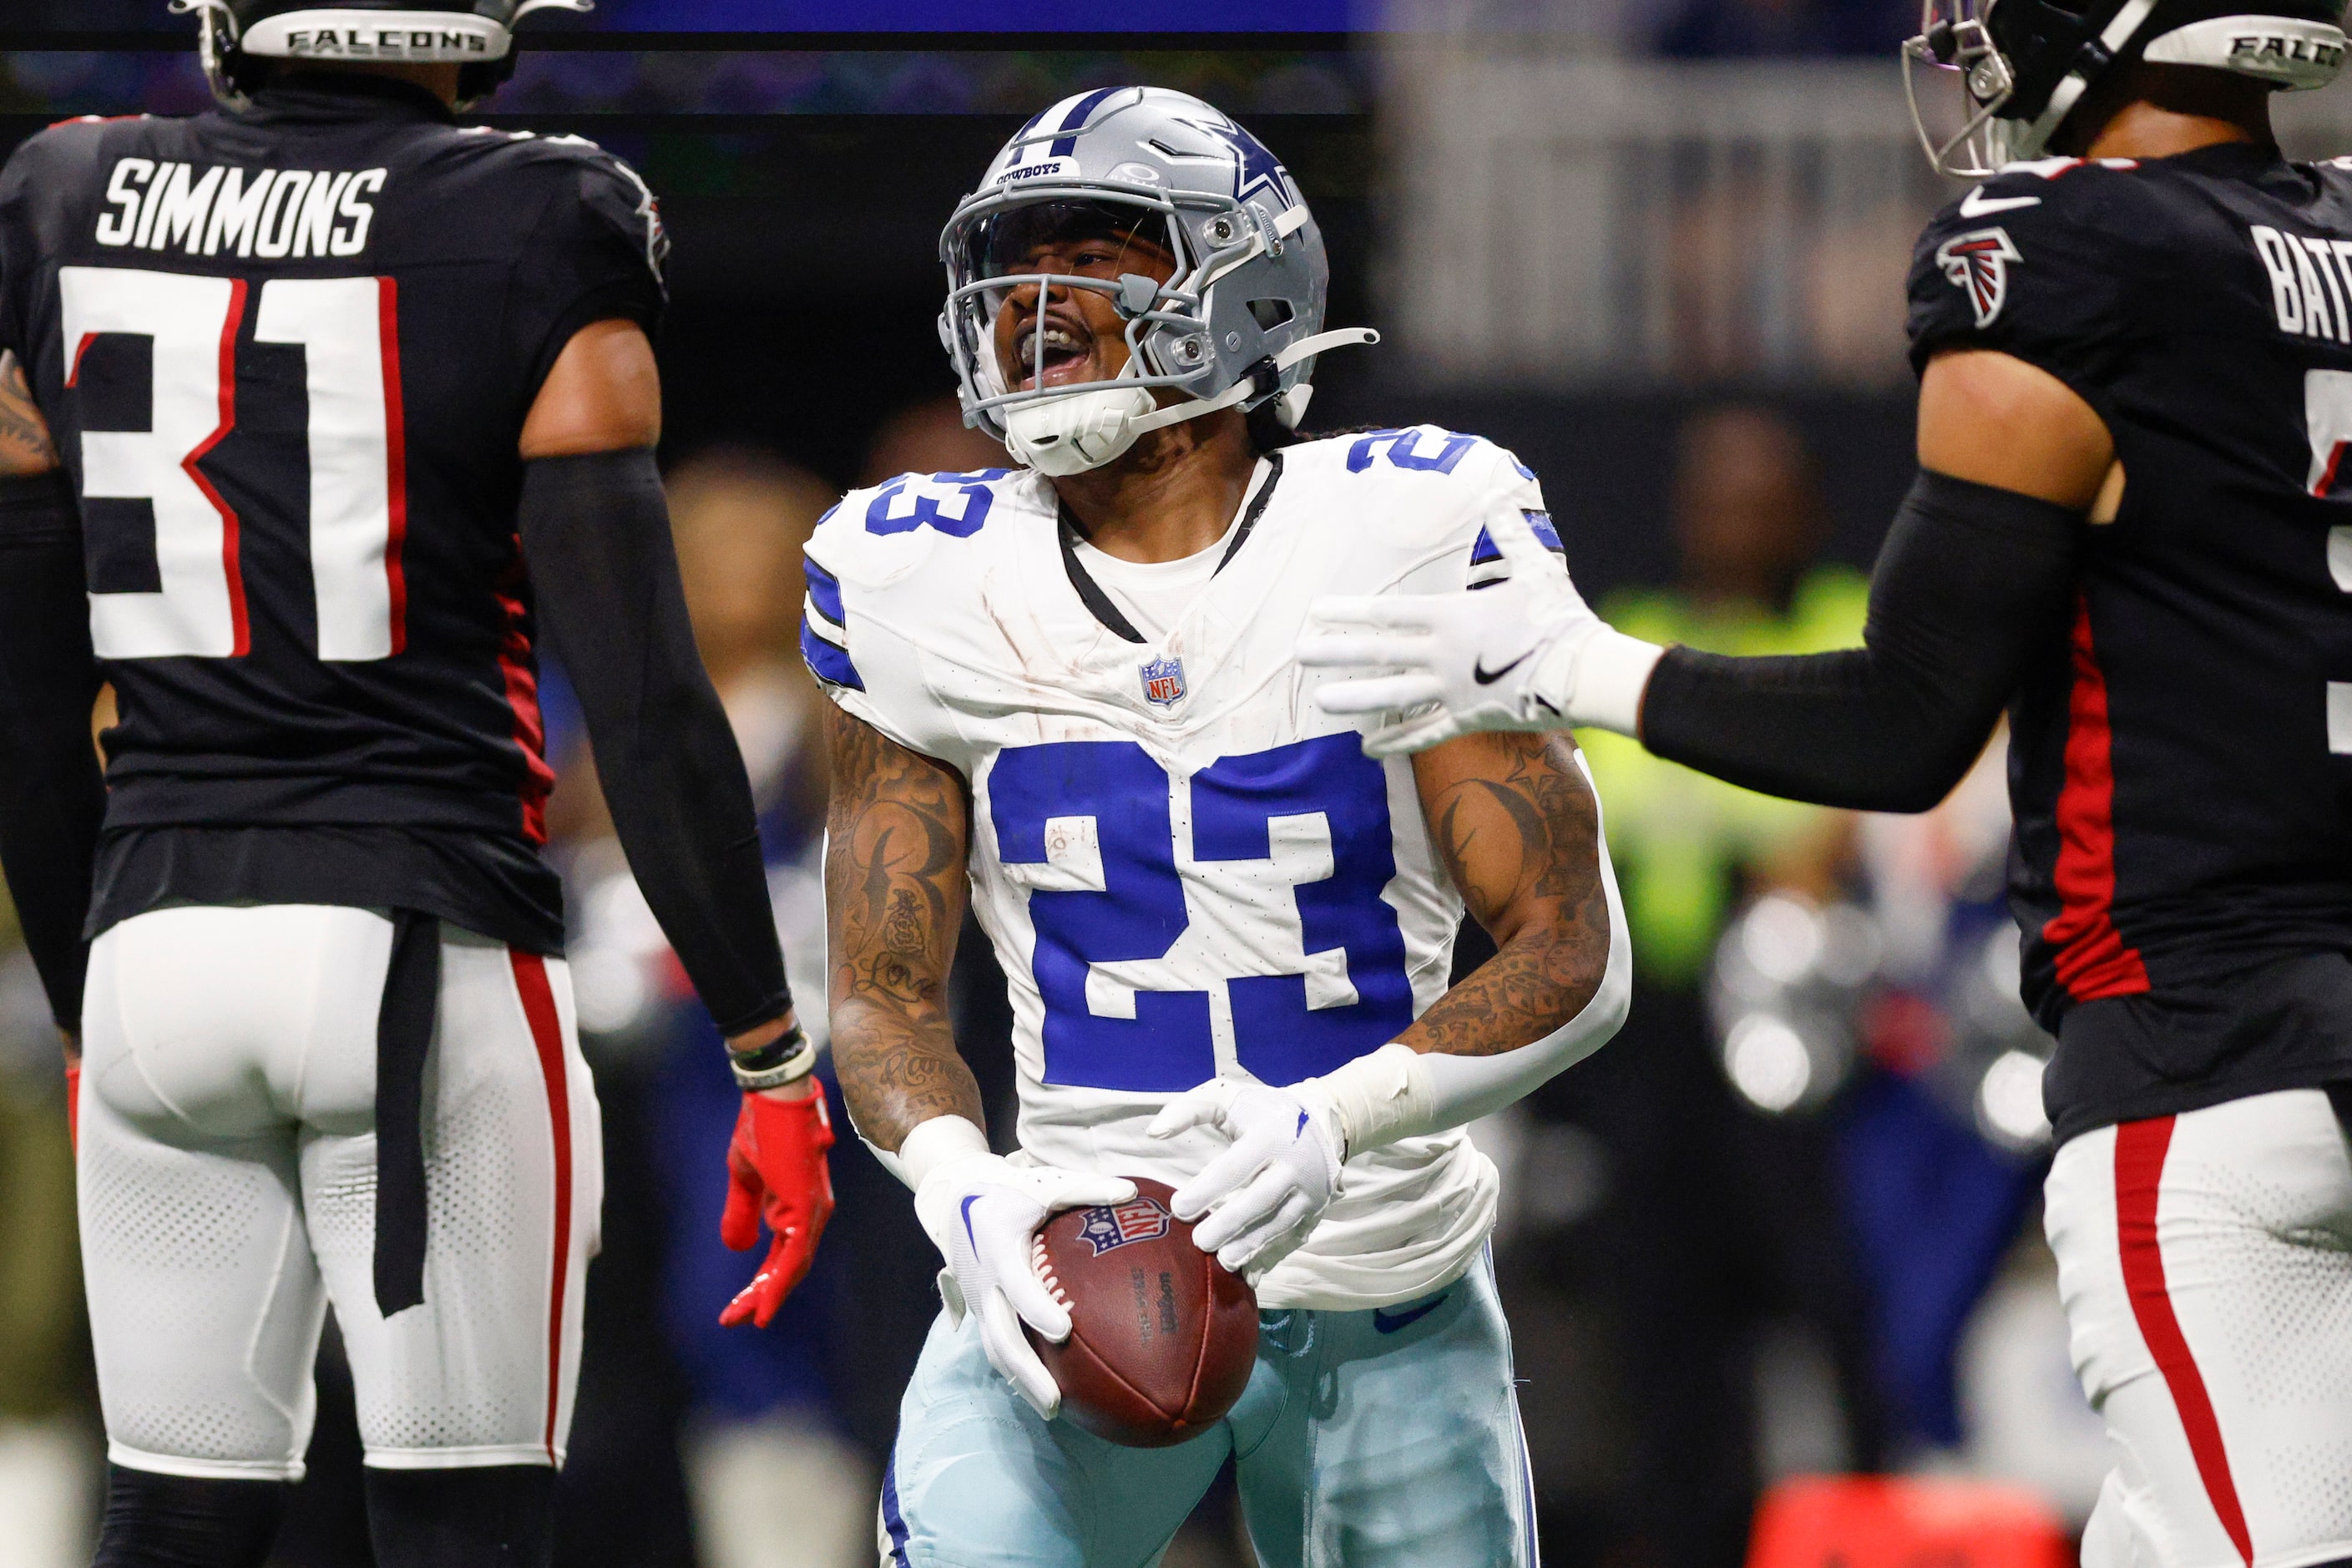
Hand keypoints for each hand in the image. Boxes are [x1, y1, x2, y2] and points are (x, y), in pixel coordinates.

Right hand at [718, 1082, 836, 1327]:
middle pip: (789, 1267)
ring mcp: (812, 1210)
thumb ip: (742, 1213)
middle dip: (762, 1295)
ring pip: (794, 1266)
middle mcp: (811, 1212)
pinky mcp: (808, 1206)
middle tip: (735, 1319)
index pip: (780, 1255)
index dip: (761, 1283)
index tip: (737, 1308)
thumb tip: (738, 1248)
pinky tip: (763, 1303)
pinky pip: (795, 1254)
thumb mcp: (744, 1177)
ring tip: (743, 1318)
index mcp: (796, 1205)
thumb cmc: (761, 1126)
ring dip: (768, 1294)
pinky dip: (779, 1281)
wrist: (773, 1096)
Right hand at [912, 1152, 1135, 1418]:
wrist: (955, 1199)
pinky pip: (996, 1346)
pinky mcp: (980, 1311)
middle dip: (1025, 1371)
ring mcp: (978, 1300)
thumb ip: (1086, 1189)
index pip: (1016, 1285)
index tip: (1063, 1331)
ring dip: (1021, 1382)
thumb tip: (1133, 1192)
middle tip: (1056, 1400)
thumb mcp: (1044, 1185)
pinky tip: (1044, 1392)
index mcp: (998, 1248)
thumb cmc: (1010, 1192)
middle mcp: (984, 1281)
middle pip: (999, 1336)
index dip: (1036, 1309)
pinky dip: (1016, 1371)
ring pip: (994, 1350)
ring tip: (1053, 1410)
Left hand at [1149, 1078, 1344, 1277]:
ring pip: (1278, 1225)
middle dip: (1227, 1225)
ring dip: (1249, 1247)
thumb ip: (1189, 1110)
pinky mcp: (1317, 1211)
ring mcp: (1310, 1191)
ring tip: (1221, 1261)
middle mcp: (1295, 1165)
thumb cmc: (1263, 1111)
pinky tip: (1250, 1274)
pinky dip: (1271, 1258)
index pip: (1234, 1168)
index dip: (1205, 1190)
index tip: (1178, 1207)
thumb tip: (1154, 1133)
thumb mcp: (1227, 1097)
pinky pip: (1293, 1239)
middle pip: (1259, 1201)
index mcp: (1270, 1135)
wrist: (1323, 1119)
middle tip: (1198, 1242)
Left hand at [1298, 507, 1601, 757]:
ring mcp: (1454, 690)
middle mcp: (1444, 655)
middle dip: (1336, 651)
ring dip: (1355, 699)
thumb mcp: (1536, 568)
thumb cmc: (1561, 617)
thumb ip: (1510, 533)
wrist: (1587, 672)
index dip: (1350, 611)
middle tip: (1298, 652)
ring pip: (1394, 696)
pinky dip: (1397, 742)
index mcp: (1454, 616)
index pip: (1389, 612)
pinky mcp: (1469, 719)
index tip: (1317, 611)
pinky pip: (1425, 734)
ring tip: (1322, 702)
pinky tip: (1368, 749)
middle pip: (1379, 653)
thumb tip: (1498, 491)